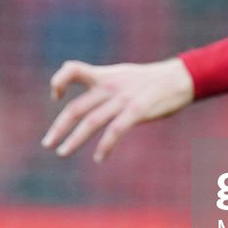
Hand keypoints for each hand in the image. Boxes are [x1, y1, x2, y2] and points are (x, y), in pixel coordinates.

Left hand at [42, 58, 194, 161]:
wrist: (179, 78)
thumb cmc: (150, 79)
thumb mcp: (122, 75)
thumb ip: (102, 82)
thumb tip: (87, 93)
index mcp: (104, 76)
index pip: (73, 70)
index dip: (59, 81)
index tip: (56, 97)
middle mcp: (109, 86)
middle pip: (76, 107)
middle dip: (59, 127)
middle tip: (47, 143)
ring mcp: (122, 99)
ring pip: (91, 121)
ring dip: (74, 139)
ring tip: (62, 152)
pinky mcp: (137, 111)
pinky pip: (115, 131)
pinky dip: (105, 146)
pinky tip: (98, 157)